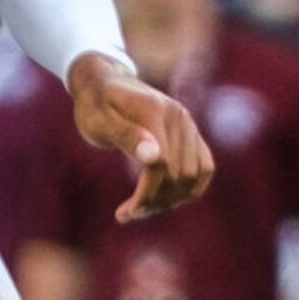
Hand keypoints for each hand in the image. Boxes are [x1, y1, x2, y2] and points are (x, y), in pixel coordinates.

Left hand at [67, 52, 213, 221]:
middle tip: (128, 214)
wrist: (104, 85)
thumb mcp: (98, 121)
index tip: (124, 213)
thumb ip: (125, 136)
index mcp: (154, 111)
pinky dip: (188, 190)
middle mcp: (178, 116)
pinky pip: (204, 169)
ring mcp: (189, 125)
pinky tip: (163, 199)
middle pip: (180, 174)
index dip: (147, 194)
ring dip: (171, 200)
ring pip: (194, 176)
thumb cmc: (94, 106)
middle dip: (155, 201)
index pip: (162, 165)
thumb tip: (153, 157)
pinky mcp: (192, 134)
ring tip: (142, 209)